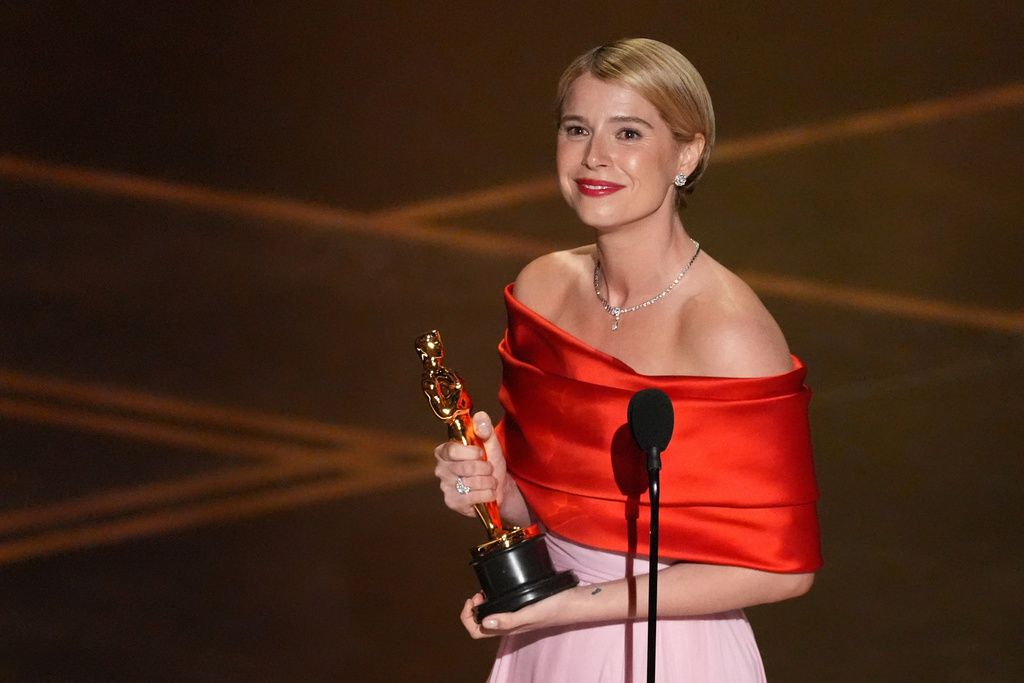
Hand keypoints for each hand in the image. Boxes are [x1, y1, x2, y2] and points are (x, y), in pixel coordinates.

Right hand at [434, 411, 507, 516]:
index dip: (471, 452)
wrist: (498, 487)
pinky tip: (488, 493)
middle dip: (486, 468)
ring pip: (474, 482)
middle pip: (467, 467)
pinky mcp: (453, 502)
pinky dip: (488, 494)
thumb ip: (484, 428)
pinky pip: (476, 497)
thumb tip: (480, 416)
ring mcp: (446, 488)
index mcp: (444, 452)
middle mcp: (441, 469)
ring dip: (490, 482)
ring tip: (490, 481)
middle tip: (489, 469)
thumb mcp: (490, 443)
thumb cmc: (489, 462)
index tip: (482, 453)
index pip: (452, 450)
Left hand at [459, 587, 579, 638]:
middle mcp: (509, 625)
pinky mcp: (522, 608)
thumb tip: (485, 621)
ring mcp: (515, 617)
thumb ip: (509, 619)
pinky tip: (500, 588)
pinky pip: (501, 608)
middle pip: (480, 624)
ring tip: (486, 591)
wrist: (573, 602)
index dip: (468, 616)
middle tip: (479, 593)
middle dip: (473, 608)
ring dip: (483, 604)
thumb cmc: (554, 608)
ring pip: (490, 616)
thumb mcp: (530, 613)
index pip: (476, 631)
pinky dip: (494, 600)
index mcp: (507, 629)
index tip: (474, 599)